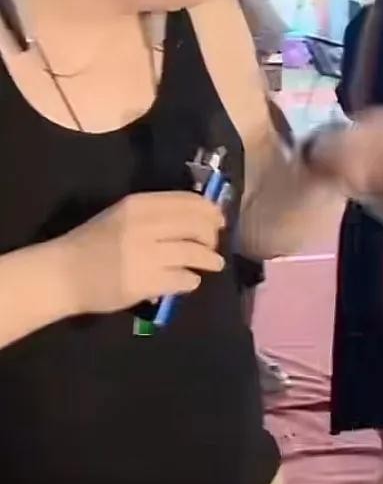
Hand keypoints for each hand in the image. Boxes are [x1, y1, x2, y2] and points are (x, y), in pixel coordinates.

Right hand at [57, 192, 225, 315]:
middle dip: (211, 236)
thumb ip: (157, 213)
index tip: (218, 219)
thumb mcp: (122, 216)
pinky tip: (188, 280)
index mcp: (138, 205)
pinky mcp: (146, 282)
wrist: (64, 274)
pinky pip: (184, 279)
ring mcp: (146, 255)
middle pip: (197, 225)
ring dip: (210, 259)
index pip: (188, 201)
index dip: (209, 210)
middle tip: (212, 245)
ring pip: (195, 253)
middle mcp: (144, 226)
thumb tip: (200, 217)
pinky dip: (191, 280)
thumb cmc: (94, 243)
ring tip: (213, 264)